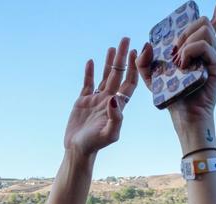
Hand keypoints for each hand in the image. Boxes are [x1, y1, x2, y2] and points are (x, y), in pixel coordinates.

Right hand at [64, 37, 137, 156]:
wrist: (78, 150)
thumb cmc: (96, 144)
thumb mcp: (109, 133)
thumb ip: (116, 117)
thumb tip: (114, 98)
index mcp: (118, 106)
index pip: (129, 83)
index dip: (134, 68)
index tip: (137, 52)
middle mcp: (109, 100)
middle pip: (118, 75)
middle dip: (123, 58)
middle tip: (126, 40)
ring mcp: (96, 99)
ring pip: (105, 76)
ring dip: (109, 62)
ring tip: (113, 47)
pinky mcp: (83, 101)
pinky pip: (88, 83)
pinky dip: (90, 72)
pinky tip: (92, 61)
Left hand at [136, 0, 215, 137]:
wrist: (185, 116)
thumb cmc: (171, 98)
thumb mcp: (151, 78)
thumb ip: (143, 61)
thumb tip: (147, 44)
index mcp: (199, 49)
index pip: (214, 23)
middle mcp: (210, 50)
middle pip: (202, 21)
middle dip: (184, 30)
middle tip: (174, 51)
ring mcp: (215, 57)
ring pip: (203, 30)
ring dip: (185, 41)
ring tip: (178, 61)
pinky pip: (203, 45)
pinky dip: (189, 51)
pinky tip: (182, 65)